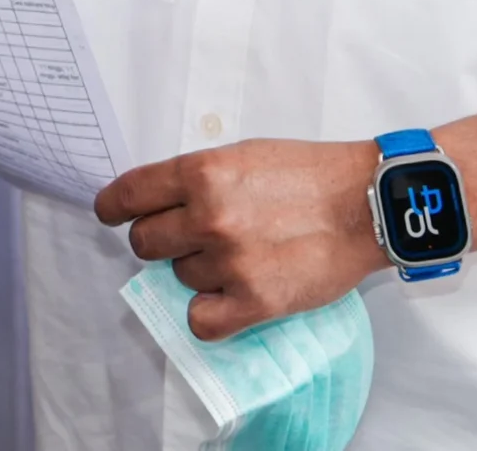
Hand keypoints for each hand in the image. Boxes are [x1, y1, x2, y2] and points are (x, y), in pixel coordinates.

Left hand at [96, 140, 382, 340]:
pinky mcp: (254, 301)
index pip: (128, 196)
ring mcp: (230, 262)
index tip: (110, 215)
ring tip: (241, 254)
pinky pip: (201, 321)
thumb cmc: (310, 173)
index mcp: (201, 173)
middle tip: (189, 237)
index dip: (112, 208)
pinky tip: (229, 297)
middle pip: (143, 243)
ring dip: (200, 271)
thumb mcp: (243, 155)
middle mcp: (209, 217)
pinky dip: (210, 313)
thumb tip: (158, 201)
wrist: (366, 204)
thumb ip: (197, 178)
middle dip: (159, 240)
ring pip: (179, 278)